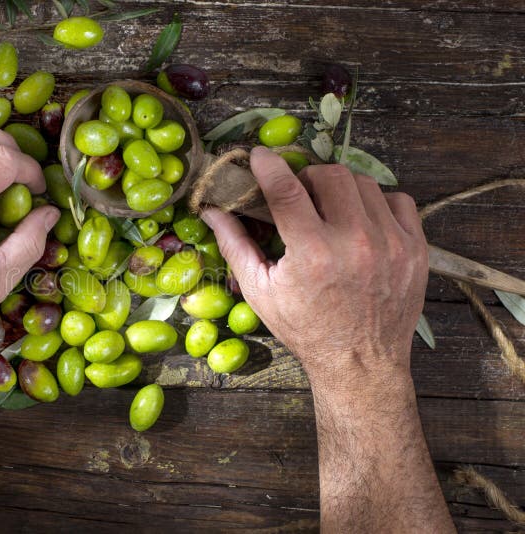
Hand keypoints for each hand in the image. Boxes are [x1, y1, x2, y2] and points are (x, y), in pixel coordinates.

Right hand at [203, 147, 428, 389]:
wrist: (360, 363)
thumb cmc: (305, 328)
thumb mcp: (260, 291)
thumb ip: (235, 245)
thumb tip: (211, 210)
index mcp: (312, 253)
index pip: (286, 188)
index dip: (268, 165)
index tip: (259, 156)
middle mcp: (355, 242)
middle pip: (330, 174)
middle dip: (308, 178)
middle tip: (300, 196)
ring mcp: (391, 243)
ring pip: (364, 182)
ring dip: (341, 189)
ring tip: (330, 212)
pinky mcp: (416, 248)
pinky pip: (398, 200)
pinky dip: (377, 204)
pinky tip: (362, 224)